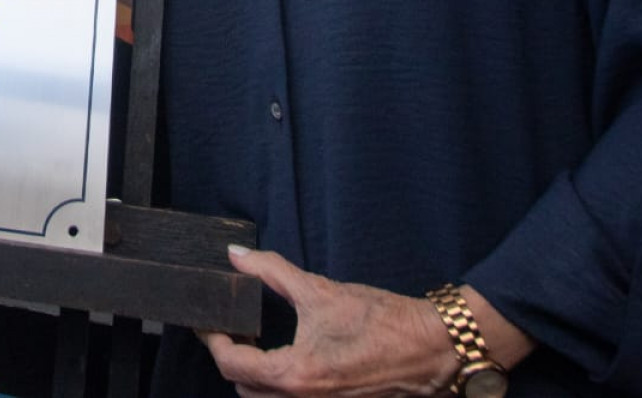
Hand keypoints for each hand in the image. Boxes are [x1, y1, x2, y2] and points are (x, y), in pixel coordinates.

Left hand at [199, 247, 458, 397]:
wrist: (433, 348)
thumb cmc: (382, 321)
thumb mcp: (321, 290)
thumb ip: (272, 271)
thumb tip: (238, 257)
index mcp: (295, 375)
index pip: (232, 364)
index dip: (213, 339)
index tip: (208, 320)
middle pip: (243, 387)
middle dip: (232, 358)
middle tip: (233, 327)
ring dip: (254, 373)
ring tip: (256, 340)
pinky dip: (278, 382)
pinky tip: (286, 354)